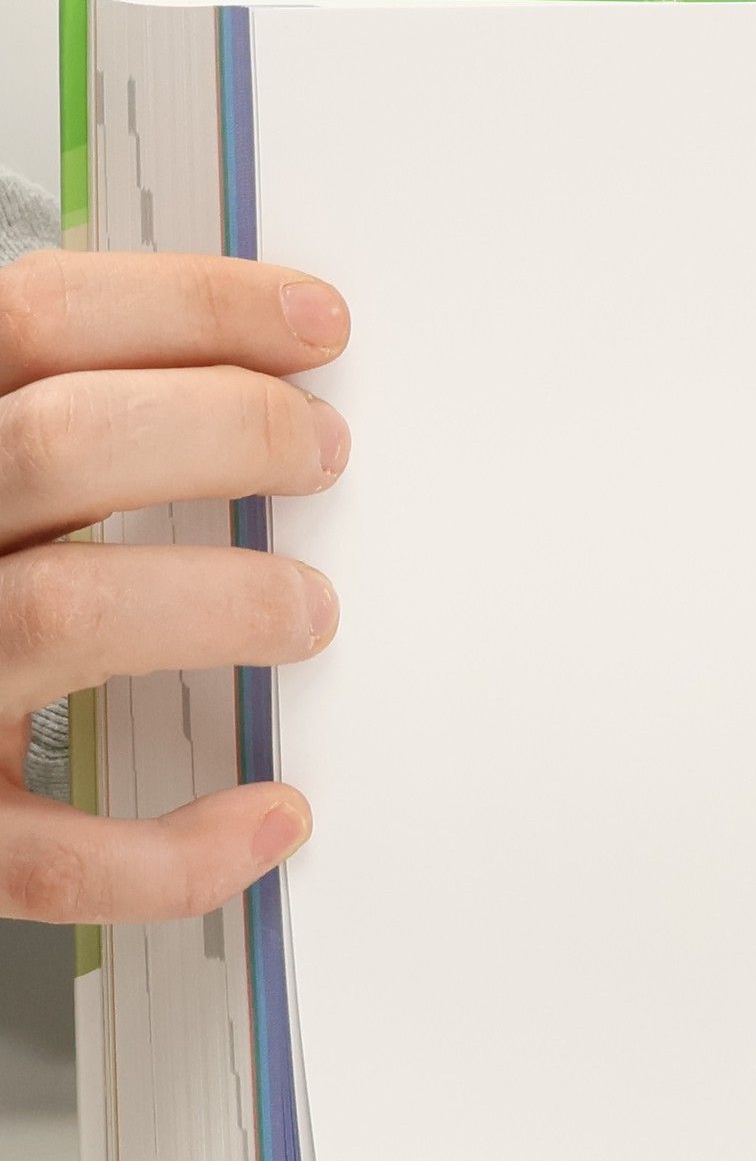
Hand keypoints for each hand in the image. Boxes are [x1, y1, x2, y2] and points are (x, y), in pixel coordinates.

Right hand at [0, 249, 349, 920]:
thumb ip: (43, 438)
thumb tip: (240, 384)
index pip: (30, 320)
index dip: (189, 308)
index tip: (314, 322)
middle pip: (56, 447)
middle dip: (222, 430)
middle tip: (320, 449)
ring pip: (64, 614)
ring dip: (219, 602)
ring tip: (307, 606)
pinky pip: (50, 851)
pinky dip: (176, 852)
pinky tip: (268, 816)